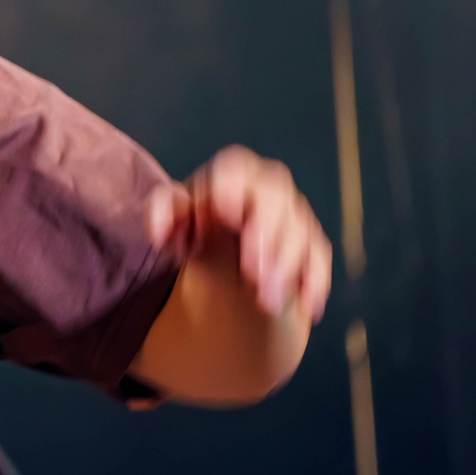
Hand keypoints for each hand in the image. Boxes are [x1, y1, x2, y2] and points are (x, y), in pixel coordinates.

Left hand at [149, 145, 331, 322]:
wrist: (223, 255)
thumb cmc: (195, 228)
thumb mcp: (174, 222)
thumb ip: (161, 217)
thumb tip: (156, 231)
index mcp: (229, 177)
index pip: (236, 168)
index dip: (233, 185)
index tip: (226, 212)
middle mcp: (266, 190)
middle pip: (274, 200)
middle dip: (266, 236)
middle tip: (251, 275)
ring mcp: (293, 216)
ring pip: (299, 233)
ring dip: (285, 268)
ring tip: (266, 302)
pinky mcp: (311, 245)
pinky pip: (319, 259)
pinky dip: (314, 282)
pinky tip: (308, 307)